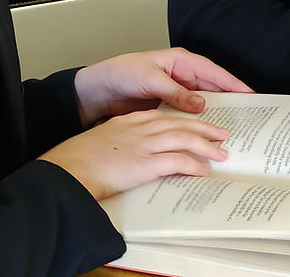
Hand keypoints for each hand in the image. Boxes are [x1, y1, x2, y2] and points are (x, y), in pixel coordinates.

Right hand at [39, 109, 229, 199]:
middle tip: (221, 133)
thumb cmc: (77, 161)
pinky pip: (178, 161)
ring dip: (206, 145)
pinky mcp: (145, 163)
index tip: (196, 123)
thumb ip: (118, 142)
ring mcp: (144, 144)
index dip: (183, 119)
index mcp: (129, 122)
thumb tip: (127, 154)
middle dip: (204, 128)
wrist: (67, 170)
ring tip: (221, 153)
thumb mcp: (101, 142)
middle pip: (180, 123)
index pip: (163, 116)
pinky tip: (203, 172)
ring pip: (185, 138)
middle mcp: (140, 128)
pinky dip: (194, 165)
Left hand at [74, 48, 252, 126]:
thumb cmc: (121, 73)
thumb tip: (201, 105)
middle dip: (230, 101)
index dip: (233, 83)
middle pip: (213, 89)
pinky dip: (198, 125)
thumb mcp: (149, 78)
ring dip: (215, 116)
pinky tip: (206, 137)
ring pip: (203, 104)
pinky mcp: (168, 108)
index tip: (252, 94)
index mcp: (181, 62)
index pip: (213, 72)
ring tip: (232, 130)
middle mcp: (182, 76)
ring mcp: (176, 93)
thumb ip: (175, 92)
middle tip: (250, 117)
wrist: (98, 90)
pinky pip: (189, 116)